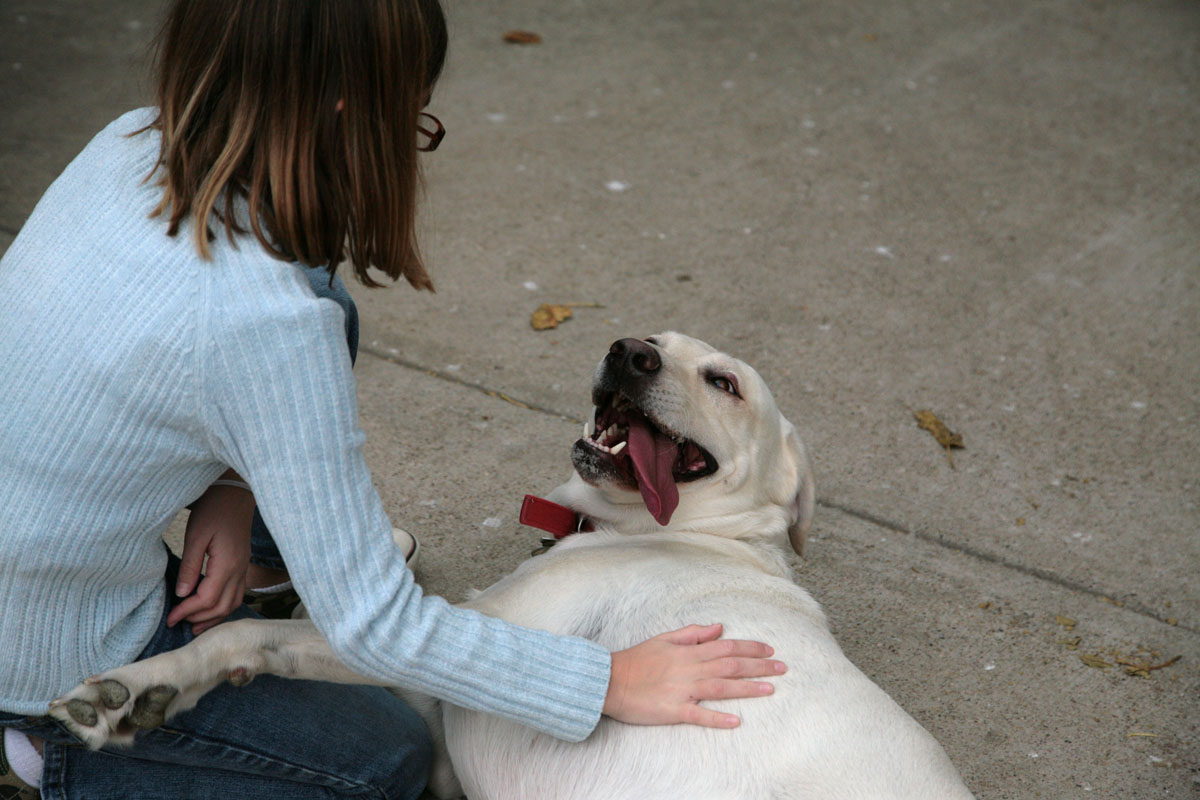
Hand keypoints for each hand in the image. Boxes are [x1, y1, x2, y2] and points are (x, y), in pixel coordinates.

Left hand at [167, 475, 255, 632]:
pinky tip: (211, 607)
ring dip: (214, 617)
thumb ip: (190, 566)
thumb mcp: (196, 536)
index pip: (208, 599)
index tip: (170, 618)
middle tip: (179, 623)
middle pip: (223, 606)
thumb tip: (182, 594)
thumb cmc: (214, 510)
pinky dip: (224, 606)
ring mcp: (244, 567)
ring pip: (233, 603)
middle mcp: (239, 569)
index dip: (188, 612)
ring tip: (195, 625)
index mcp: (227, 564)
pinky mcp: (242, 564)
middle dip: (201, 619)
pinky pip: (237, 593)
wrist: (235, 493)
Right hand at [603, 623, 784, 728]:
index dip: (751, 648)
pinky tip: (735, 721)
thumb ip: (693, 633)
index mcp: (689, 651)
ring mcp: (682, 689)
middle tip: (783, 668)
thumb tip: (719, 627)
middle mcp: (689, 668)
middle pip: (731, 665)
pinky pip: (698, 714)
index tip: (771, 650)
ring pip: (721, 687)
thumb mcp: (665, 639)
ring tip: (770, 690)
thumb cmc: (636, 660)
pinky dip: (717, 717)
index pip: (727, 647)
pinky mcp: (673, 709)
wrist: (608, 679)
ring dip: (747, 688)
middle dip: (759, 666)